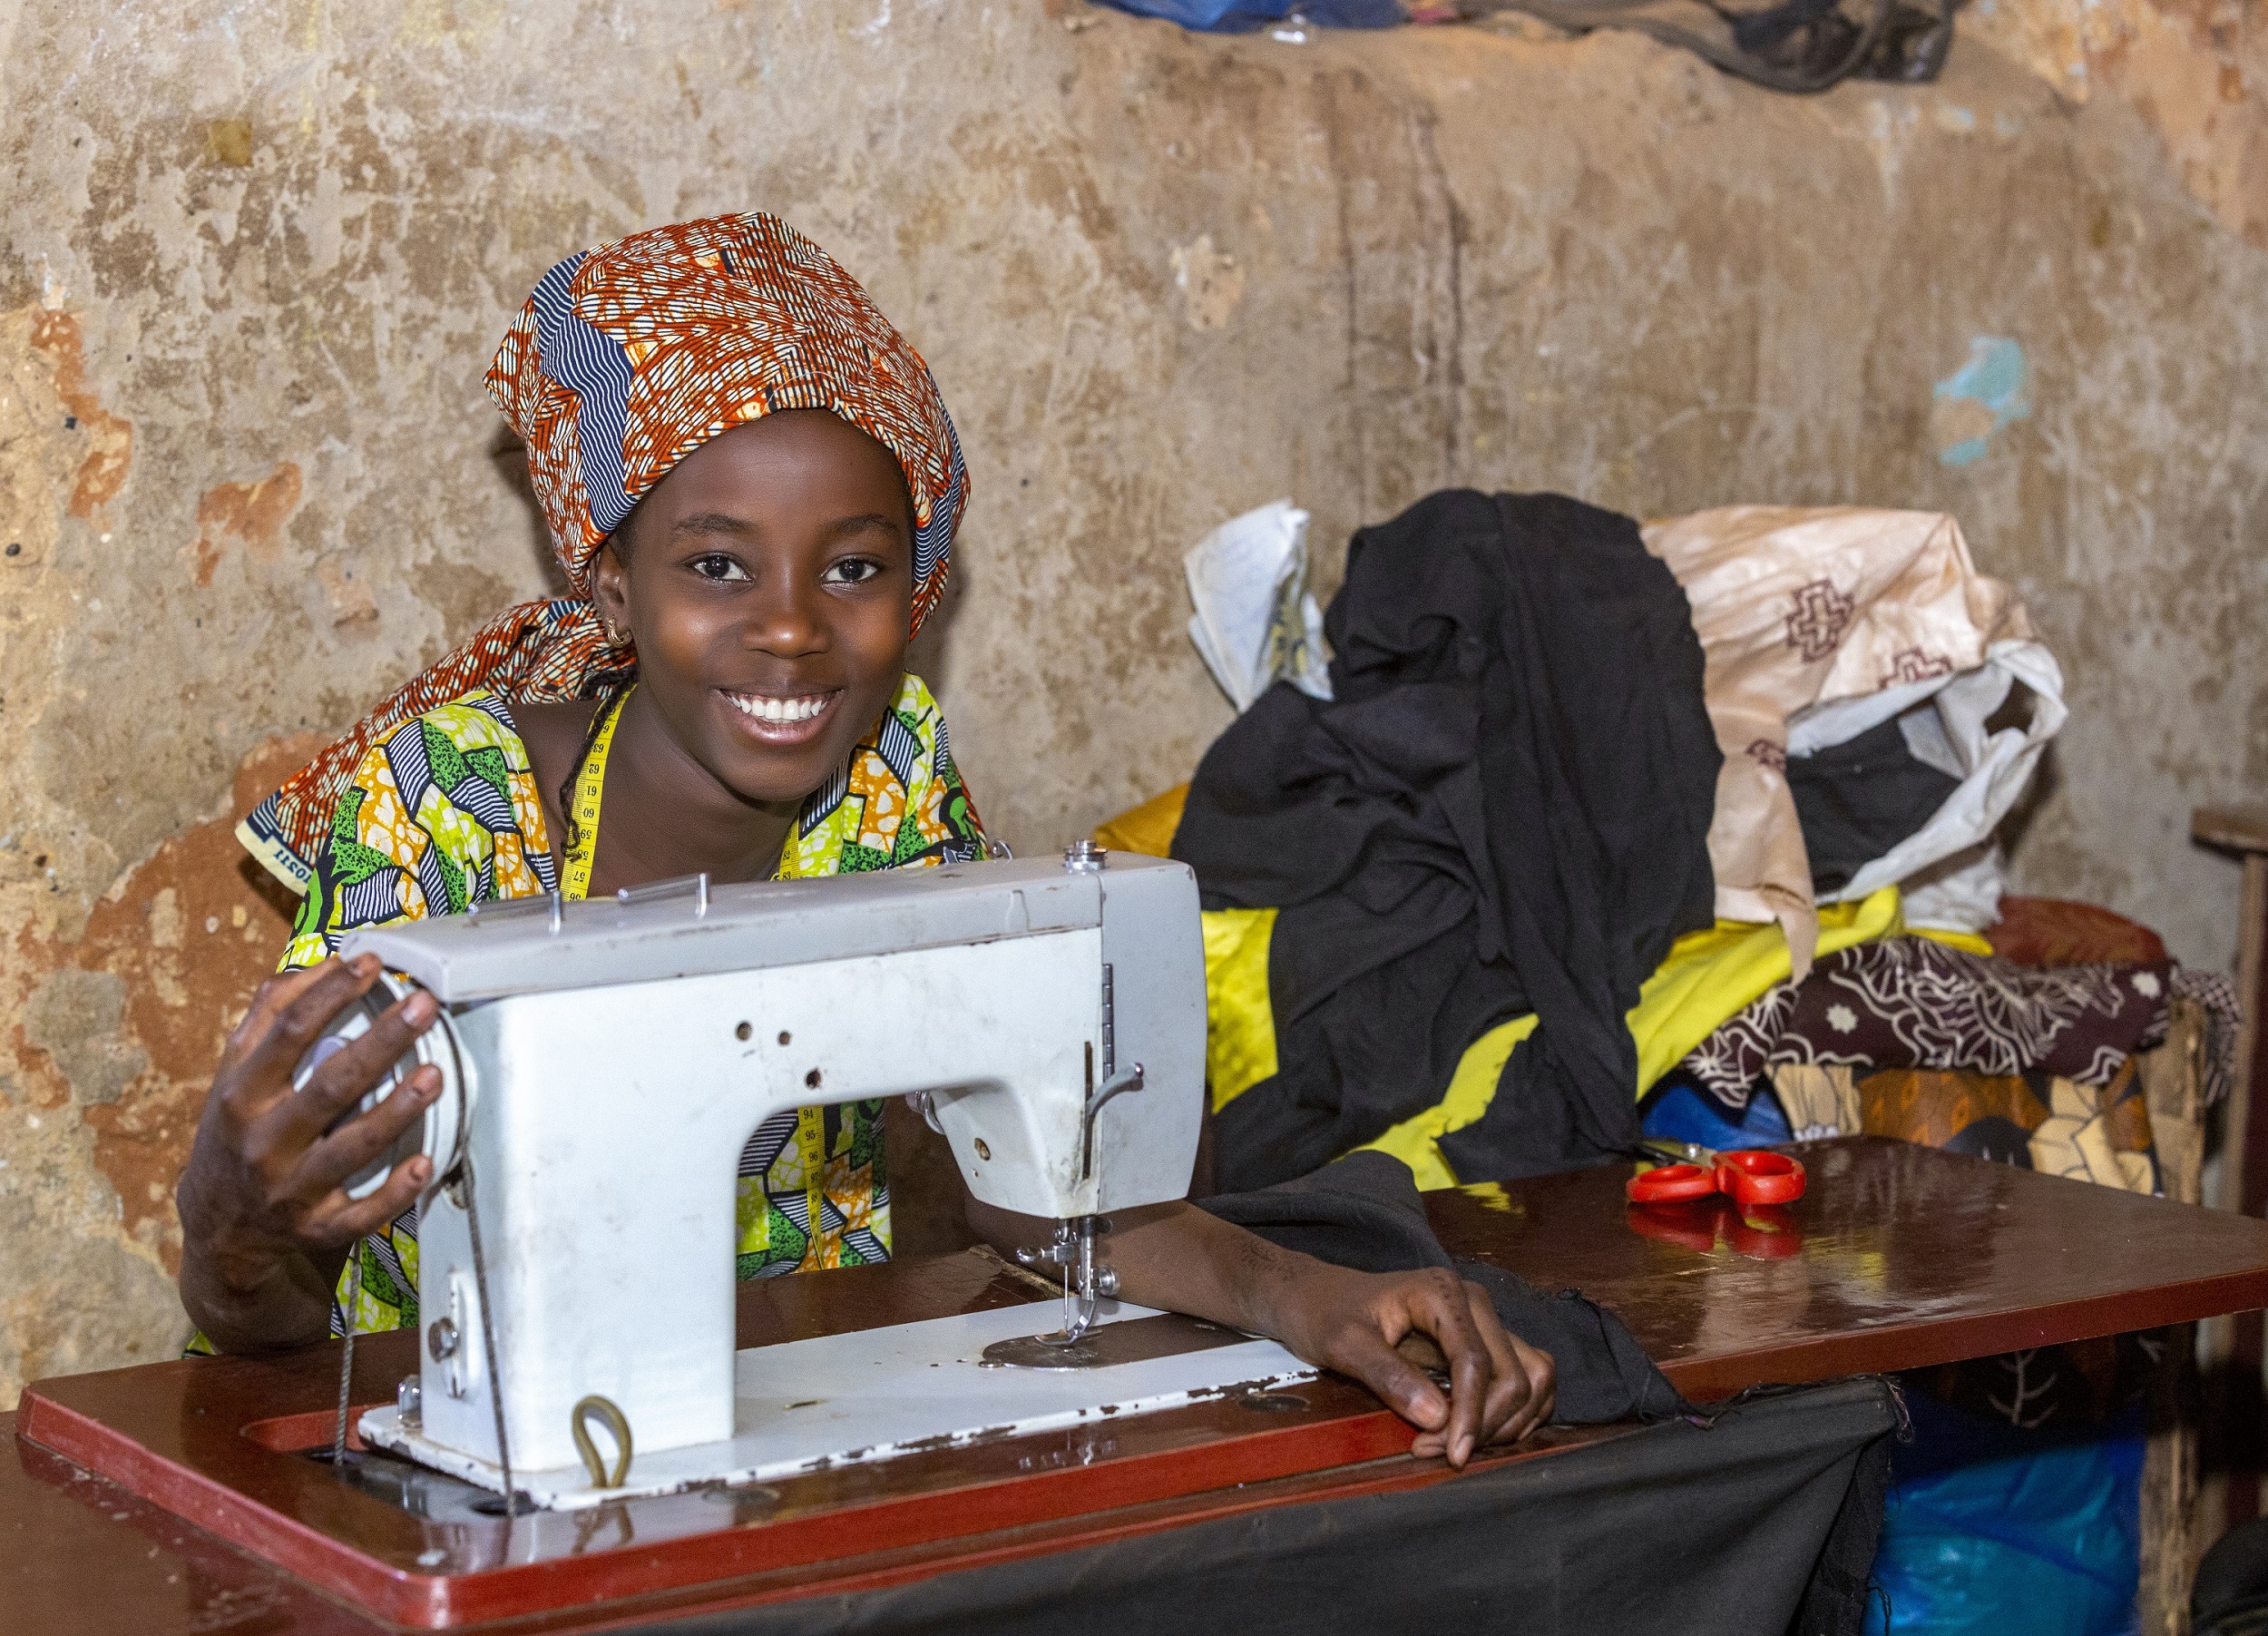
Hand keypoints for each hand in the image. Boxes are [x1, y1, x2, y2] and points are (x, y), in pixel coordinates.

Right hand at [176, 954, 440, 1349]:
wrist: (221, 1226)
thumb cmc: (241, 1130)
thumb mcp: (237, 1073)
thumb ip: (272, 1015)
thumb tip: (326, 964)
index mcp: (243, 1093)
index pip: (287, 1032)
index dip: (330, 993)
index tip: (371, 963)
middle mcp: (264, 1140)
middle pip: (330, 1085)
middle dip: (381, 1043)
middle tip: (424, 1007)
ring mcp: (290, 1187)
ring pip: (351, 1147)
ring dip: (396, 1111)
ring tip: (434, 1075)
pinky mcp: (316, 1228)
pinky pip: (360, 1214)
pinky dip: (393, 1192)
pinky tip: (422, 1165)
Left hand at [1260, 1263, 1556, 1466]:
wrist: (1322, 1298)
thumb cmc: (1327, 1315)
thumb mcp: (1343, 1343)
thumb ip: (1388, 1376)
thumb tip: (1438, 1418)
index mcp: (1442, 1293)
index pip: (1477, 1362)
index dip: (1471, 1415)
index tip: (1452, 1455)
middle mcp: (1474, 1303)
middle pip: (1514, 1375)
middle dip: (1486, 1424)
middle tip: (1440, 1453)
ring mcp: (1485, 1323)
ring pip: (1533, 1378)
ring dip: (1508, 1422)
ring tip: (1459, 1446)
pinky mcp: (1489, 1343)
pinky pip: (1528, 1381)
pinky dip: (1515, 1415)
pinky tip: (1477, 1434)